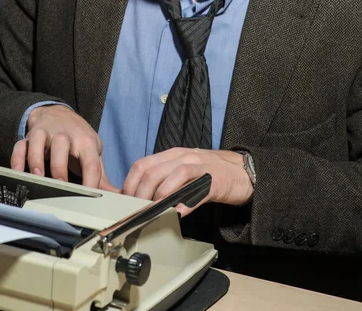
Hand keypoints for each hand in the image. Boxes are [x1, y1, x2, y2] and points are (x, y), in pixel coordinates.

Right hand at [10, 104, 118, 190]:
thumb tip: (117, 196)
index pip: (90, 161)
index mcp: (85, 141)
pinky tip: (18, 172)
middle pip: (62, 145)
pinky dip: (17, 158)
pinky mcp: (30, 136)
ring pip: (39, 142)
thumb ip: (100, 175)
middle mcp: (65, 135)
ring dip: (36, 159)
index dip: (90, 180)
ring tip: (38, 177)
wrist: (59, 114)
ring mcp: (46, 134)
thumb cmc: (78, 139)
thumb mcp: (92, 152)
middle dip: (60, 167)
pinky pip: (20, 145)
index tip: (89, 197)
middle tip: (60, 186)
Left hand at [122, 148, 252, 215]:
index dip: (130, 184)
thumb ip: (165, 180)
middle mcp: (183, 157)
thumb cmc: (210, 173)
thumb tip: (141, 198)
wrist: (243, 171)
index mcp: (172, 155)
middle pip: (151, 173)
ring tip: (151, 213)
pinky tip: (176, 213)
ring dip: (157, 198)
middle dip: (139, 195)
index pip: (142, 165)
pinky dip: (183, 202)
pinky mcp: (214, 181)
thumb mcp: (184, 171)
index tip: (126, 202)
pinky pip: (195, 189)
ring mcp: (199, 167)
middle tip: (136, 212)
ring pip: (170, 178)